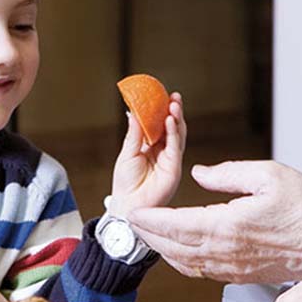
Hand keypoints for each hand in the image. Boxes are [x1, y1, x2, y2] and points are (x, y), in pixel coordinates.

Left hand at [107, 93, 185, 216]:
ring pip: (177, 135)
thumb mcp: (127, 153)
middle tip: (174, 96)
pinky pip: (175, 147)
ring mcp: (169, 159)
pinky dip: (174, 133)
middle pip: (171, 127)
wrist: (127, 206)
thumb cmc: (125, 184)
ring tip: (174, 104)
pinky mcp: (174, 167)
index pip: (158, 124)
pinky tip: (171, 121)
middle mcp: (162, 151)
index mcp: (149, 147)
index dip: (161, 110)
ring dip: (176, 119)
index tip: (162, 95)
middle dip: (173, 111)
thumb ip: (134, 133)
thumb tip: (132, 111)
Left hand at [128, 160, 301, 282]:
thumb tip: (199, 174)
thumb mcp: (269, 175)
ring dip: (164, 249)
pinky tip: (180, 251)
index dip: (151, 219)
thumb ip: (228, 174)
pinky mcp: (242, 275)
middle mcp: (226, 253)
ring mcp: (233, 268)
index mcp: (227, 226)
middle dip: (150, 235)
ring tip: (150, 235)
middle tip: (132, 223)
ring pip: (186, 263)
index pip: (176, 225)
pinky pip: (203, 271)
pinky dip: (184, 261)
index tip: (133, 212)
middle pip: (174, 248)